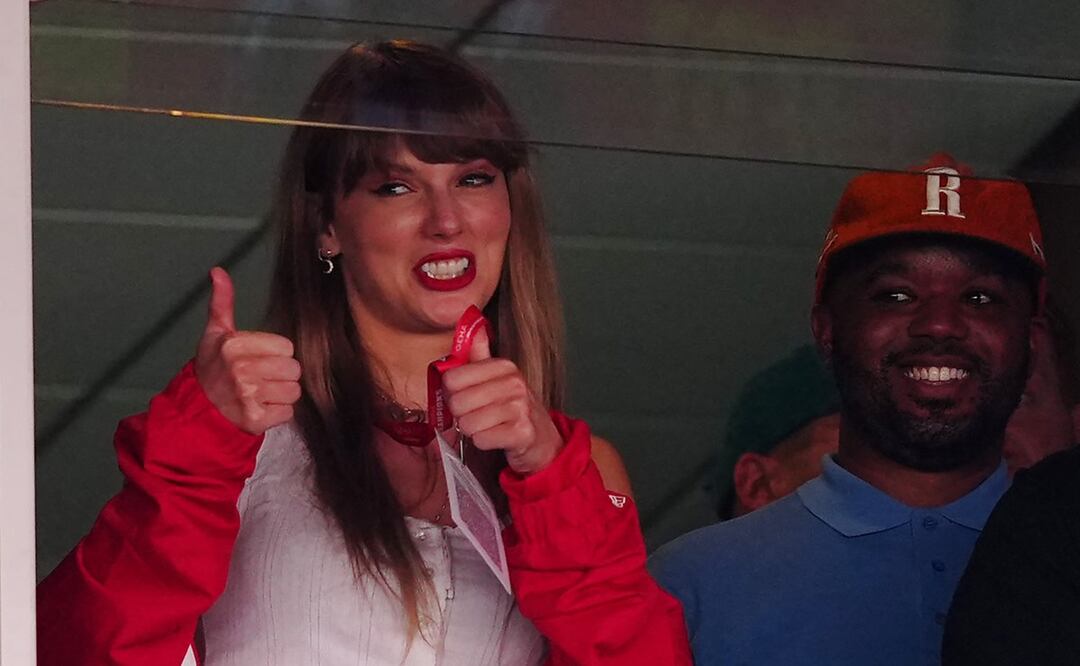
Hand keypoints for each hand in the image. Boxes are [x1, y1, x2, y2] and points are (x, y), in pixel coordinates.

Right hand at [194, 267, 301, 434]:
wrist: (196, 408)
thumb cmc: (212, 367)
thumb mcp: (216, 332)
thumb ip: (222, 302)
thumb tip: (218, 271)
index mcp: (235, 345)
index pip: (287, 347)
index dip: (276, 354)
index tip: (258, 359)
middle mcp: (241, 370)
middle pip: (294, 369)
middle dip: (282, 375)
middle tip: (261, 378)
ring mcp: (248, 397)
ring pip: (293, 392)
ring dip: (281, 395)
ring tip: (261, 394)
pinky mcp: (255, 420)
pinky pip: (288, 413)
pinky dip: (277, 414)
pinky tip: (261, 408)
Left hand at [442, 327, 563, 474]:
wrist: (542, 439)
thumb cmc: (513, 407)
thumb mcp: (498, 377)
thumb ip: (480, 353)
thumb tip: (472, 318)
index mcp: (504, 366)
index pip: (452, 378)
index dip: (452, 392)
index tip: (467, 396)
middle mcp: (514, 383)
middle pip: (457, 403)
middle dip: (462, 414)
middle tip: (478, 414)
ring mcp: (520, 408)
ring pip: (467, 424)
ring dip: (473, 430)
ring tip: (488, 426)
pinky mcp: (522, 433)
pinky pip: (481, 440)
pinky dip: (484, 443)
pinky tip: (496, 437)